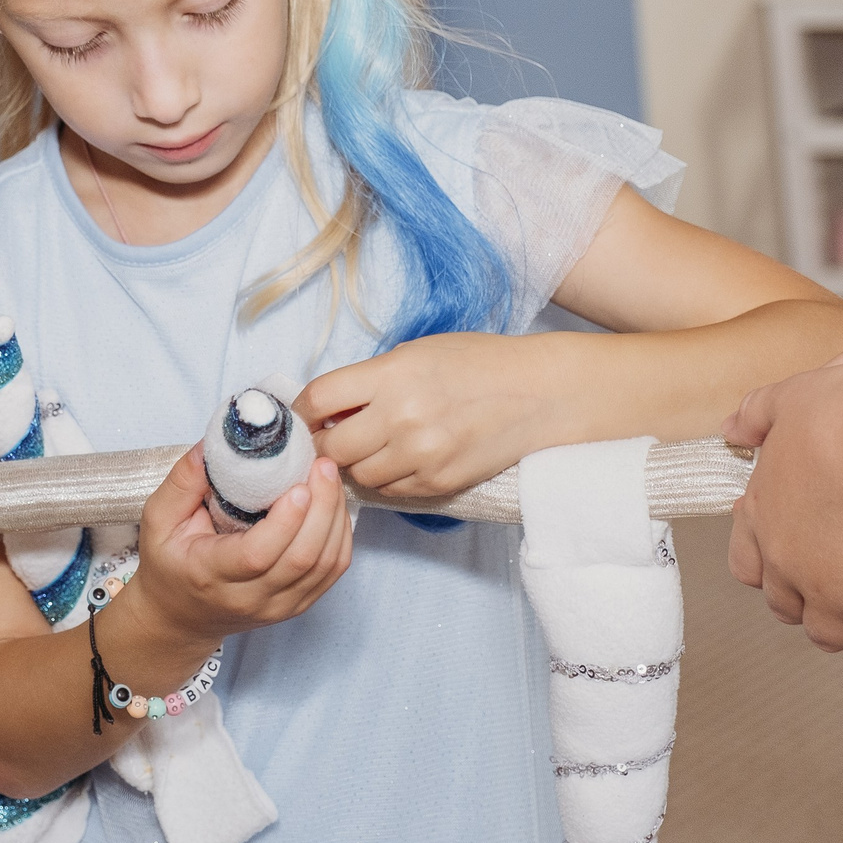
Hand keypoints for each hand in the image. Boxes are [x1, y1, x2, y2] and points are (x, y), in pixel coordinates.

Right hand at [122, 446, 354, 650]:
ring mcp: (279, 606)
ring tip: (330, 477)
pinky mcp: (299, 605)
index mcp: (210, 575)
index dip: (285, 522)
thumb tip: (216, 443)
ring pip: (326, 565)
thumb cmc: (169, 563)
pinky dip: (341, 534)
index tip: (297, 485)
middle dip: (322, 507)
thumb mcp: (158, 520)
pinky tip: (333, 505)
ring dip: (336, 516)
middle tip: (323, 465)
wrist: (180, 616)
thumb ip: (183, 481)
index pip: (257, 556)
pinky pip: (333, 570)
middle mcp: (249, 598)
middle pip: (302, 559)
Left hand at [296, 333, 565, 499]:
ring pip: (357, 474)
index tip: (302, 416)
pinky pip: (389, 489)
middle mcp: (402, 417)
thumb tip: (327, 408)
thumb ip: (370, 380)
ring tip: (370, 445)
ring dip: (355, 463)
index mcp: (392, 375)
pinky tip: (398, 458)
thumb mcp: (418, 353)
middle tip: (327, 438)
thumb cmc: (479, 363)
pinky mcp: (438, 483)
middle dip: (323, 443)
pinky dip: (385, 477)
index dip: (302, 411)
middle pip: (331, 446)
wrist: (540, 393)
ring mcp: (421, 455)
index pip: (319, 399)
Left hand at [723, 364, 842, 656]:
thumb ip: (757, 414)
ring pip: (827, 632)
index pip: (747, 565)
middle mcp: (787, 561)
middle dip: (809, 600)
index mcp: (763, 516)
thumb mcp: (790, 398)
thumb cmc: (842, 416)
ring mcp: (829, 591)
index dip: (770, 565)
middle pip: (786, 606)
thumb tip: (731, 429)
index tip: (797, 552)